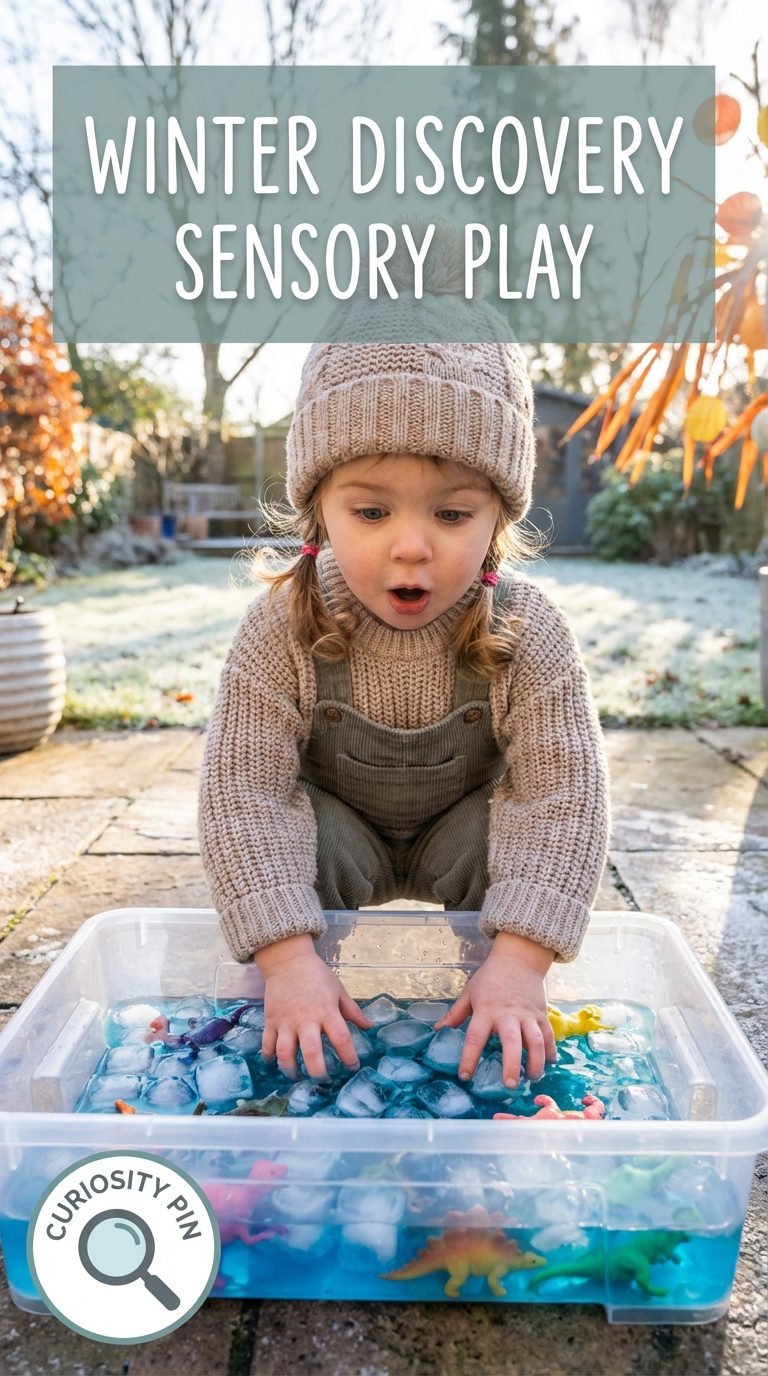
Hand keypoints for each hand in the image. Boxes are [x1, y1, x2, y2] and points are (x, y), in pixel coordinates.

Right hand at [255, 934, 372, 1079]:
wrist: (288, 960)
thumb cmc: (317, 975)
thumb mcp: (338, 990)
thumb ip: (353, 1011)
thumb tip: (369, 1027)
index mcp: (327, 1011)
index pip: (341, 1039)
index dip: (349, 1057)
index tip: (352, 1067)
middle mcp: (306, 1019)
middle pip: (312, 1053)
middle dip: (318, 1072)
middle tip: (323, 1080)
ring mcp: (286, 1021)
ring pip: (285, 1053)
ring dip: (291, 1069)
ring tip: (297, 1076)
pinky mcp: (271, 1020)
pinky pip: (267, 1044)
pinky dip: (269, 1056)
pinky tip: (274, 1062)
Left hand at [433, 932, 556, 1086]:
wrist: (518, 959)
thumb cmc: (490, 978)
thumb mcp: (470, 993)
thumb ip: (456, 1013)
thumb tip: (438, 1030)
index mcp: (486, 1010)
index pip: (475, 1037)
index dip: (469, 1057)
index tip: (465, 1076)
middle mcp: (507, 1014)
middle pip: (511, 1041)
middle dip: (511, 1064)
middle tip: (509, 1084)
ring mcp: (527, 1015)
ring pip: (535, 1040)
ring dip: (535, 1061)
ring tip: (533, 1078)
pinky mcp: (541, 1014)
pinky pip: (548, 1034)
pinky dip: (550, 1050)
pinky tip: (549, 1064)